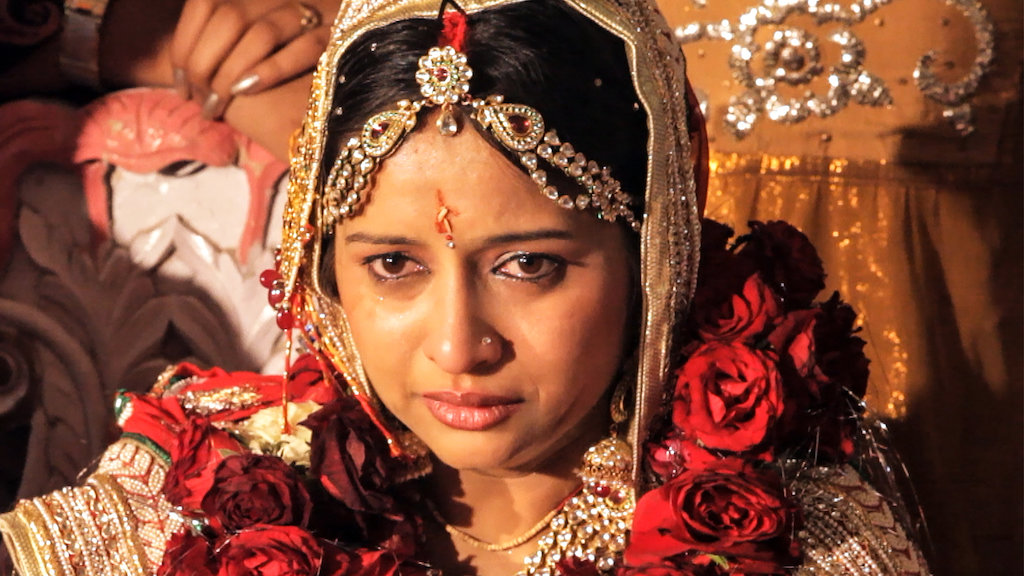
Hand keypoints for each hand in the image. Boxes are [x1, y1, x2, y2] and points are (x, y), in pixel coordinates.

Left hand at [170, 0, 330, 118]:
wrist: (365, 54)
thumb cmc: (294, 58)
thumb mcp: (253, 35)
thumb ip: (220, 38)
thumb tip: (180, 65)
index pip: (205, 3)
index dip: (185, 42)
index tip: (180, 82)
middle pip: (230, 18)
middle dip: (204, 64)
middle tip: (198, 101)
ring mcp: (315, 11)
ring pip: (262, 33)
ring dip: (230, 73)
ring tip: (216, 106)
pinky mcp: (341, 36)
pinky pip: (304, 49)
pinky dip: (271, 70)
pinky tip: (247, 90)